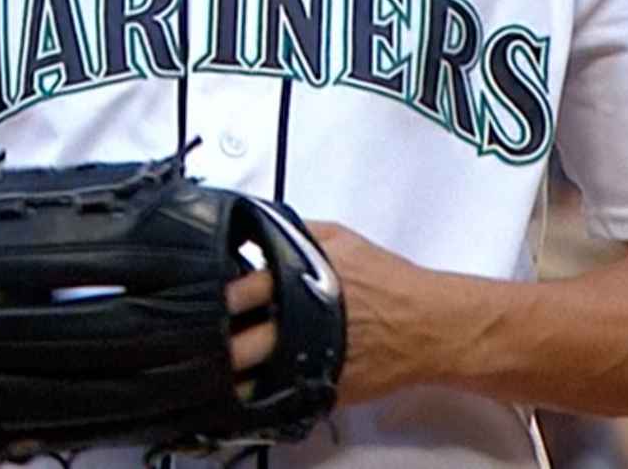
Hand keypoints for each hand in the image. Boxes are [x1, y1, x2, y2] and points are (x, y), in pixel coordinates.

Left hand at [224, 221, 424, 409]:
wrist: (428, 325)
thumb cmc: (390, 282)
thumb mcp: (339, 238)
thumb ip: (294, 231)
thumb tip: (259, 227)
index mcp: (296, 284)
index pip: (235, 293)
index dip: (213, 297)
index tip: (199, 298)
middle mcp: (297, 326)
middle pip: (235, 342)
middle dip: (214, 342)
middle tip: (204, 338)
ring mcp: (306, 363)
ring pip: (248, 379)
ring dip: (230, 373)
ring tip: (219, 364)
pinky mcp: (319, 390)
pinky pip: (275, 399)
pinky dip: (259, 394)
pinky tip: (252, 385)